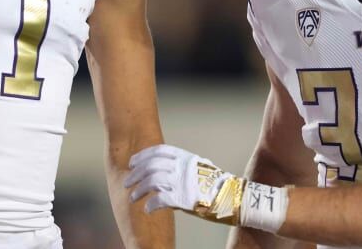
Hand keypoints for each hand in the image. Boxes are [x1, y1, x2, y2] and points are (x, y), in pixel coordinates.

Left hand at [124, 144, 244, 221]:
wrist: (234, 198)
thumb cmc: (217, 185)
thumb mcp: (200, 167)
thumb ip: (183, 167)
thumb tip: (166, 171)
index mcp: (186, 157)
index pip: (159, 151)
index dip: (143, 156)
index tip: (132, 162)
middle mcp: (182, 167)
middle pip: (151, 166)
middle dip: (135, 174)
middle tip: (127, 182)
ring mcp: (182, 182)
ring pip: (152, 181)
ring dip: (139, 190)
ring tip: (133, 197)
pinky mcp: (184, 199)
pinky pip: (160, 199)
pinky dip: (150, 204)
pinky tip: (147, 209)